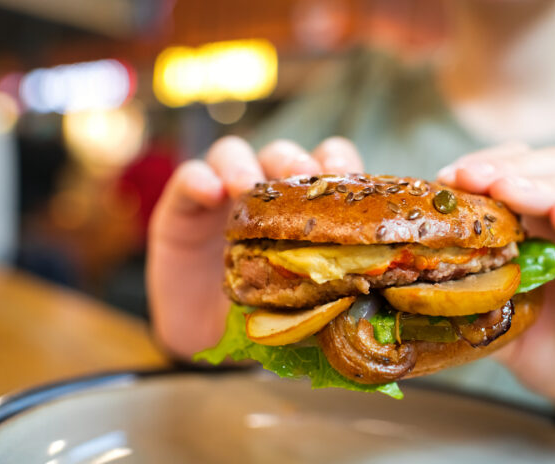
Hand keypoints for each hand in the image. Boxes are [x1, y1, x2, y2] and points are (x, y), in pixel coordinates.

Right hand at [147, 136, 362, 357]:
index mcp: (302, 210)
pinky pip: (189, 178)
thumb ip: (326, 291)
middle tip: (302, 176)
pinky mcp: (183, 208)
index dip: (340, 164)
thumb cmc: (261, 315)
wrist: (205, 337)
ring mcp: (223, 196)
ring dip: (243, 164)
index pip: (327, 167)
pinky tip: (209, 193)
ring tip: (244, 186)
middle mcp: (265, 195)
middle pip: (283, 155)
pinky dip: (198, 179)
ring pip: (234, 154)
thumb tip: (372, 292)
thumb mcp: (298, 304)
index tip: (348, 175)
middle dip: (294, 160)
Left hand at [438, 142, 554, 432]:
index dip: (488, 167)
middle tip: (474, 177)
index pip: (523, 174)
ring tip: (509, 190)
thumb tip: (418, 279)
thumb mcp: (495, 317)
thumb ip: (470, 293)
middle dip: (512, 169)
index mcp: (546, 226)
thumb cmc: (545, 352)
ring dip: (548, 187)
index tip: (449, 176)